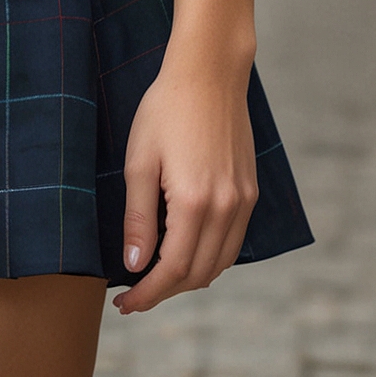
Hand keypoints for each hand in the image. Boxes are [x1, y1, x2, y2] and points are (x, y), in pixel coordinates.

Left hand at [111, 50, 258, 312]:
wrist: (209, 73)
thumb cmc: (166, 110)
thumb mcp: (139, 161)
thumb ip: (138, 218)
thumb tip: (135, 266)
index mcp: (194, 201)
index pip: (172, 270)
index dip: (147, 294)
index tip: (125, 304)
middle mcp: (226, 207)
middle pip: (198, 274)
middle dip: (165, 291)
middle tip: (134, 294)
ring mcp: (243, 200)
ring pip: (219, 263)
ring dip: (189, 278)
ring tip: (156, 276)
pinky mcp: (251, 191)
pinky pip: (233, 241)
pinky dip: (210, 257)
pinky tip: (186, 250)